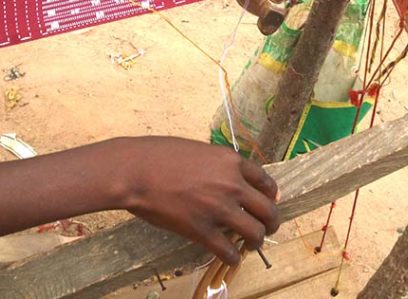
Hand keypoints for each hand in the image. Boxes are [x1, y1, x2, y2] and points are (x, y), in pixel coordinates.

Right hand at [115, 137, 279, 264]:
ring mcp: (219, 209)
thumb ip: (218, 165)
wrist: (136, 171)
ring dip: (256, 241)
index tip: (268, 202)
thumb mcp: (199, 150)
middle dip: (271, 222)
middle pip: (268, 210)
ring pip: (255, 233)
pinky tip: (230, 256)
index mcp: (231, 162)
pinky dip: (233, 257)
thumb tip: (228, 179)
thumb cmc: (160, 155)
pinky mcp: (202, 231)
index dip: (271, 195)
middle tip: (266, 227)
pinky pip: (229, 251)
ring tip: (250, 244)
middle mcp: (232, 185)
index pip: (266, 181)